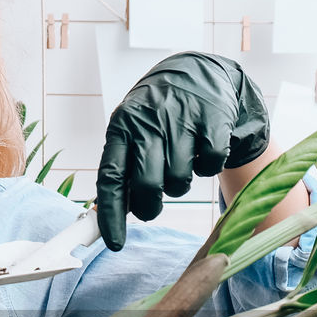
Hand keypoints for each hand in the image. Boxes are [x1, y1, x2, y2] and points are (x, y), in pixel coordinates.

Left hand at [96, 52, 268, 249]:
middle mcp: (149, 122)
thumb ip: (121, 171)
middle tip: (153, 204)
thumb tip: (104, 216)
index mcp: (122, 129)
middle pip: (147, 184)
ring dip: (179, 185)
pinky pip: (209, 165)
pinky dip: (207, 168)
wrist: (198, 73)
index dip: (112, 214)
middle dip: (150, 206)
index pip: (111, 178)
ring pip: (179, 180)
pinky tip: (200, 153)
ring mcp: (182, 118)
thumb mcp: (132, 134)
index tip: (114, 242)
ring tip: (178, 166)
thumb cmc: (157, 118)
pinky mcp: (213, 119)